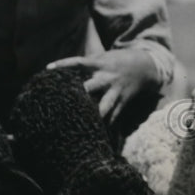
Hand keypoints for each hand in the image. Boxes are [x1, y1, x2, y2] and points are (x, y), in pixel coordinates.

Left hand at [48, 48, 162, 123]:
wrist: (146, 67)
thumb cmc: (117, 61)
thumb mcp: (102, 57)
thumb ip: (85, 63)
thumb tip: (61, 65)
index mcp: (99, 64)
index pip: (78, 62)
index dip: (64, 64)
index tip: (48, 68)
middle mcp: (107, 78)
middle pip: (90, 86)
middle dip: (79, 94)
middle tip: (62, 103)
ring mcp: (115, 91)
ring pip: (105, 105)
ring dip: (95, 115)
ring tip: (83, 126)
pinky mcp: (122, 102)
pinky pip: (114, 116)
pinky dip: (107, 126)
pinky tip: (98, 137)